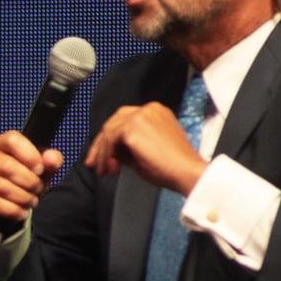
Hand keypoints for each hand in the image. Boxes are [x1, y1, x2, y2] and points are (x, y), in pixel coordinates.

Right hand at [0, 131, 64, 223]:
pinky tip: (20, 212)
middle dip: (28, 182)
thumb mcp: (39, 170)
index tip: (40, 170)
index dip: (29, 155)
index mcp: (0, 142)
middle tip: (37, 190)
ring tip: (30, 201)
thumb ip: (50, 161)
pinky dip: (10, 210)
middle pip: (6, 166)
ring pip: (1, 187)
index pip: (12, 140)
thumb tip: (51, 159)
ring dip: (21, 198)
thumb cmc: (18, 182)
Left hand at [83, 102, 206, 195]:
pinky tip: (111, 169)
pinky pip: (110, 139)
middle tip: (94, 165)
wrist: (186, 171)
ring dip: (103, 154)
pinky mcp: (133, 127)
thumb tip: (109, 152)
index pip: (123, 121)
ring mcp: (141, 115)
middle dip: (100, 146)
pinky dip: (106, 155)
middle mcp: (148, 109)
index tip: (101, 159)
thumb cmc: (172, 167)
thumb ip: (126, 148)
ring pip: (109, 132)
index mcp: (155, 113)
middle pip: (113, 123)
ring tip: (106, 172)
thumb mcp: (145, 153)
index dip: (109, 141)